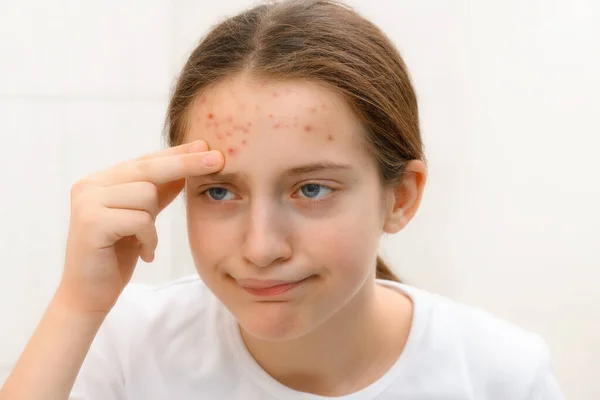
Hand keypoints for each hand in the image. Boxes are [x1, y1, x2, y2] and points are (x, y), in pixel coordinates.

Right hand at [57, 140, 222, 313]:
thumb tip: (191, 162)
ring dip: (153, 222)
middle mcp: (90, 185)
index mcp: (101, 180)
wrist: (90, 295)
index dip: (178, 154)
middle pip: (148, 168)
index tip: (207, 147)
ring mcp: (87, 201)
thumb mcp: (144, 217)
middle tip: (218, 159)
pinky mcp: (91, 222)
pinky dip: (149, 239)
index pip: (146, 161)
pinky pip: (140, 220)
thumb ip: (160, 191)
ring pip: (145, 194)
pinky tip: (143, 254)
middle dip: (186, 163)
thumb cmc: (118, 255)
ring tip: (144, 241)